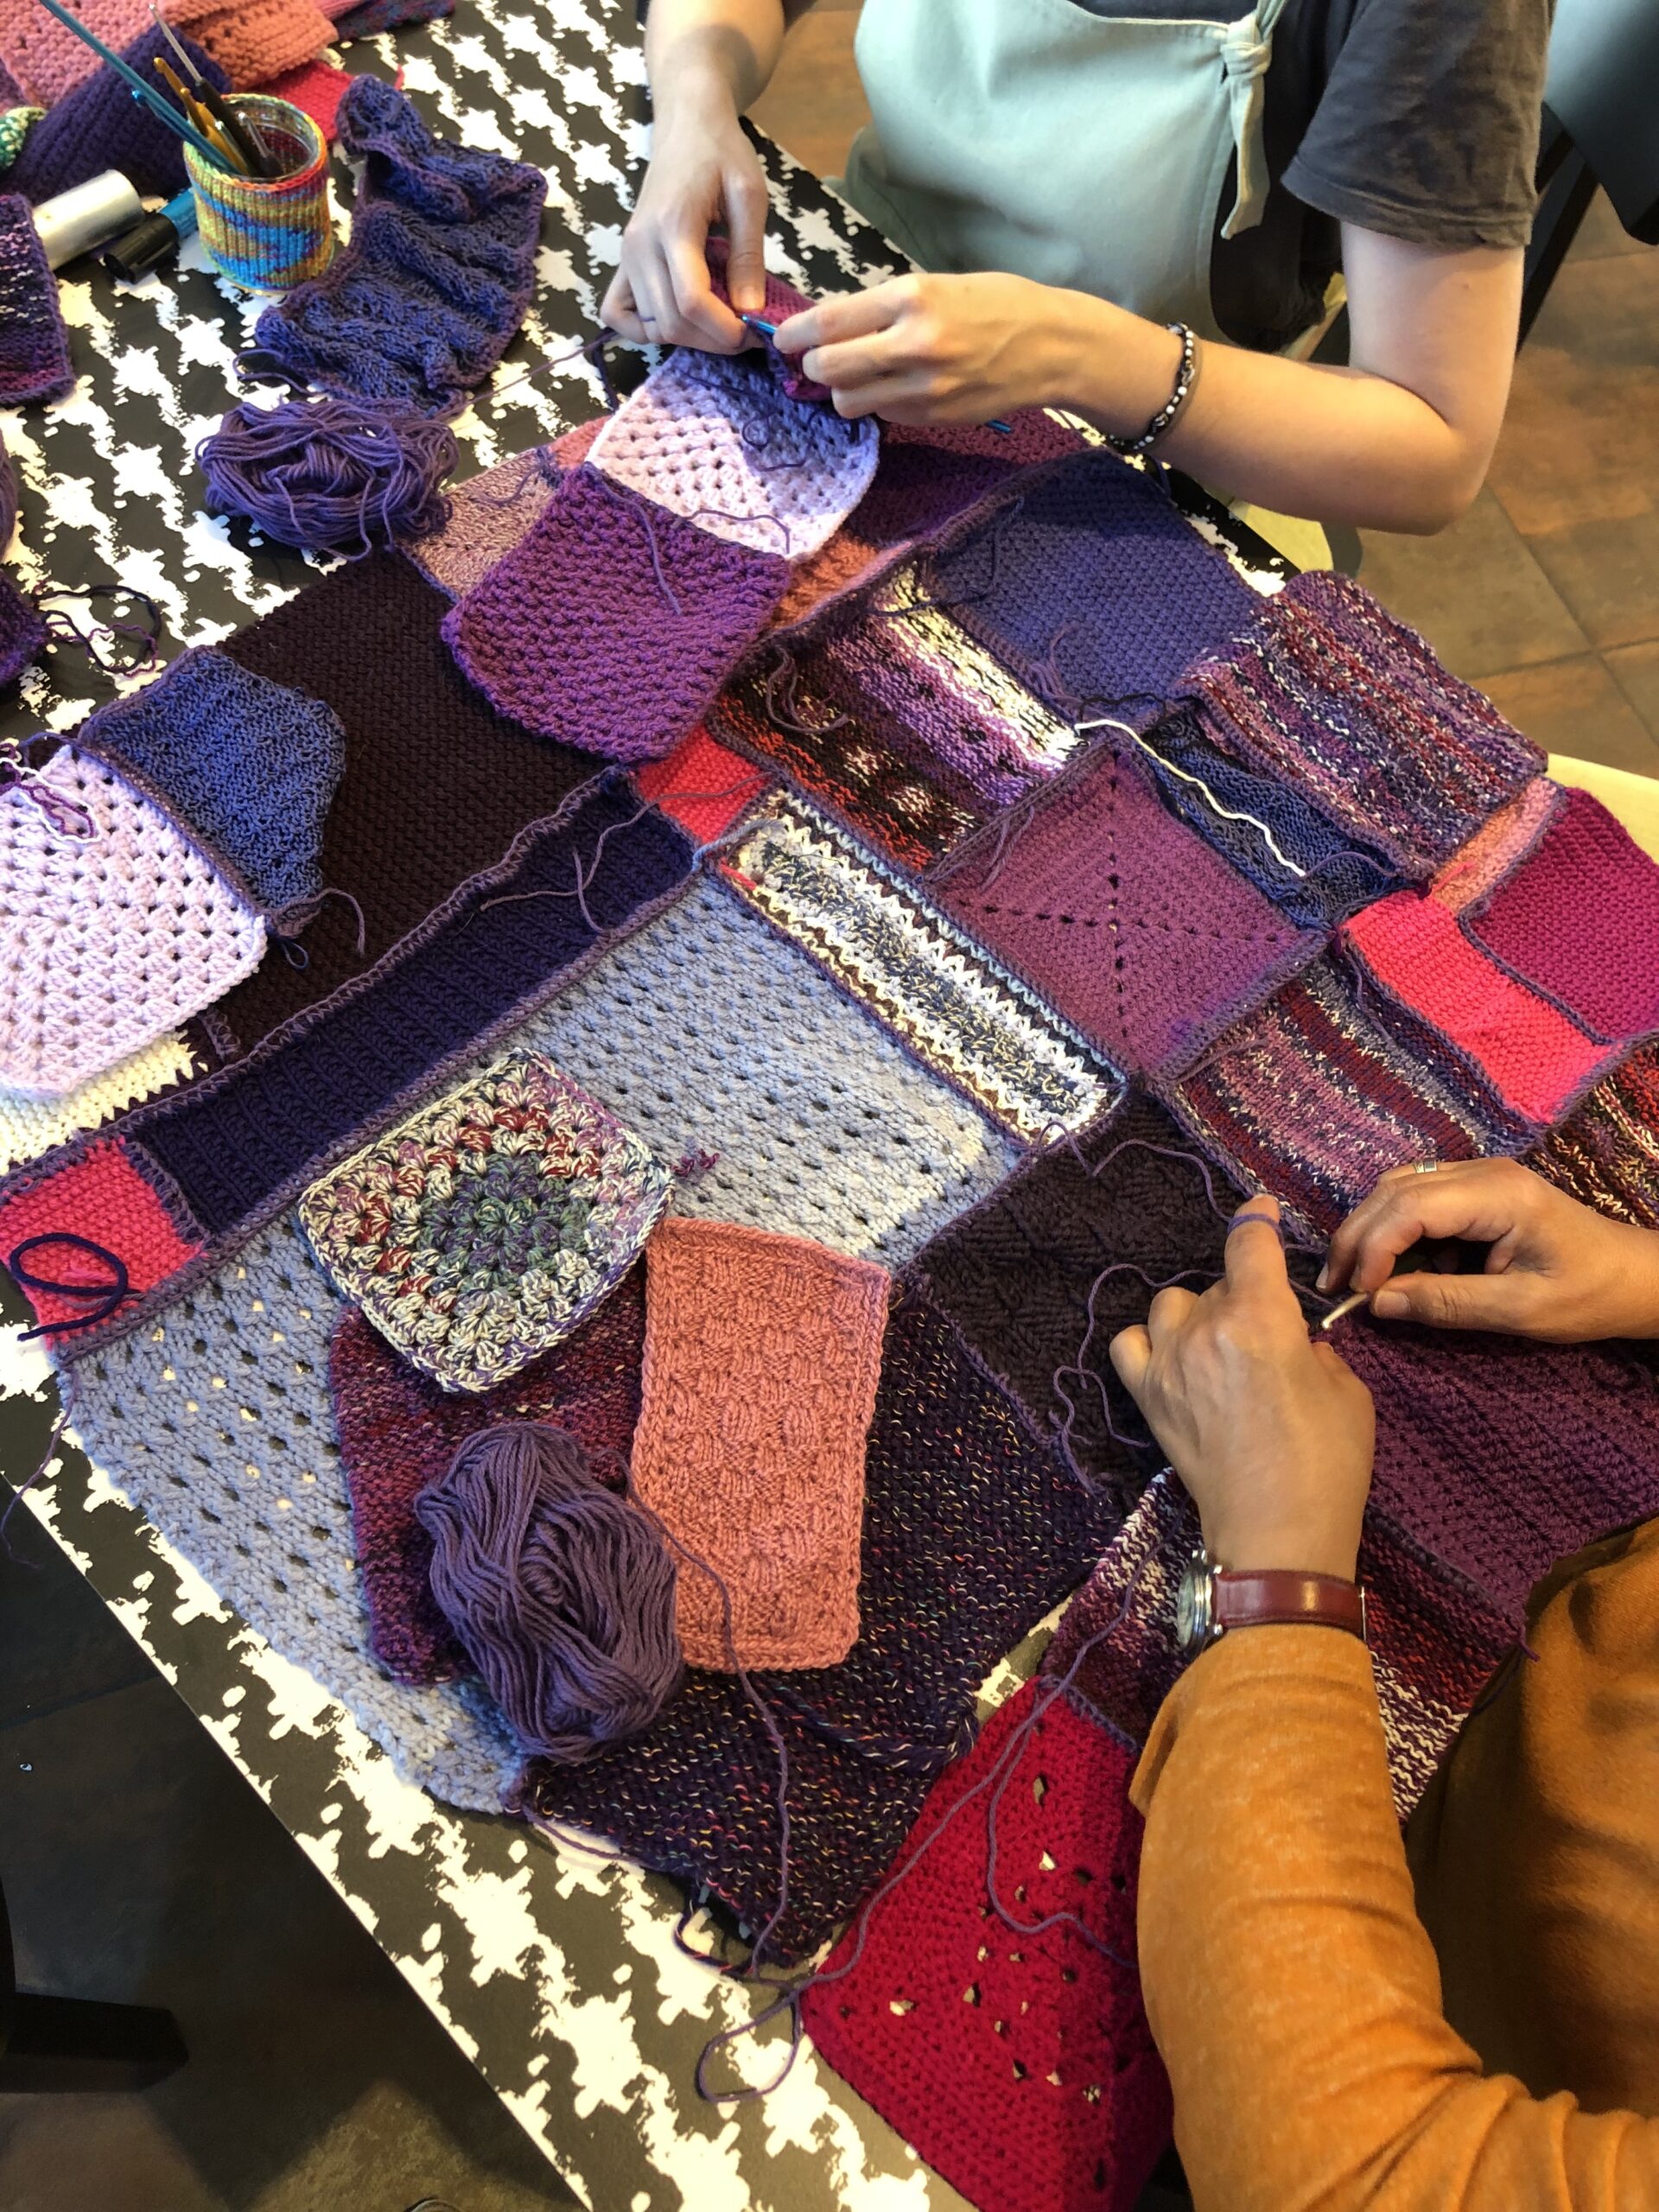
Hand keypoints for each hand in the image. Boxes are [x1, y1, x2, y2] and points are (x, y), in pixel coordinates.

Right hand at [600, 86, 768, 350]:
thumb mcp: (749, 195)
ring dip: (688, 337)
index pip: (691, 301)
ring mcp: (626, 255)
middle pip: (670, 322)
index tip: (753, 331)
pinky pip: (618, 314)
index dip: (724, 329)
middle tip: (744, 331)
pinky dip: (646, 329)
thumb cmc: (721, 153)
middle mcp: (640, 245)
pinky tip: (676, 318)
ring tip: (719, 321)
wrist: (685, 124)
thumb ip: (748, 254)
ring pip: (651, 326)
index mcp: (673, 225)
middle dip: (712, 339)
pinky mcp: (623, 260)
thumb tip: (750, 310)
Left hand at [774, 271, 1090, 424]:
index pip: (830, 321)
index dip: (796, 334)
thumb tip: (830, 325)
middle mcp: (913, 343)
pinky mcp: (934, 416)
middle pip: (828, 368)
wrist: (1051, 347)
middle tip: (817, 361)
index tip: (783, 339)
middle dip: (813, 366)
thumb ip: (883, 305)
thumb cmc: (995, 304)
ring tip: (859, 377)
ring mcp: (924, 387)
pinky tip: (898, 388)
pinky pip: (883, 415)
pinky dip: (879, 403)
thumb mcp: (937, 285)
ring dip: (842, 391)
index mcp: (911, 297)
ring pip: (848, 401)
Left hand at [1110, 1198, 1374, 1582]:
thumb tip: (1294, 1342)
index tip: (1261, 1212)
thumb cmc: (1326, 1466)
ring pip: (1171, 1306)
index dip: (1256, 1220)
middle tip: (1270, 1337)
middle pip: (1218, 1284)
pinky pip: (1130, 1345)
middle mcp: (1205, 1331)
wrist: (1277, 1535)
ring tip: (1222, 1348)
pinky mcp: (1148, 1400)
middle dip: (1245, 1299)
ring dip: (1198, 1315)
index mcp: (1260, 1319)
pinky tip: (1175, 1359)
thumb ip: (1314, 1349)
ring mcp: (1168, 1365)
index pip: (1249, 1244)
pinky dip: (1149, 1343)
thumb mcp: (1347, 1392)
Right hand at [1320, 1157, 1658, 1342]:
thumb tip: (1377, 1304)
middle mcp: (1483, 1172)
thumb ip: (1446, 1304)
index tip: (1358, 1294)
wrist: (1634, 1277)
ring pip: (1397, 1188)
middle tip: (1334, 1287)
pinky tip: (1393, 1268)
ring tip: (1353, 1278)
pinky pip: (1416, 1199)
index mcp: (1499, 1195)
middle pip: (1393, 1190)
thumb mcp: (1520, 1310)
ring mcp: (1479, 1176)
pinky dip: (1394, 1231)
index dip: (1373, 1248)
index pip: (1409, 1207)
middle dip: (1357, 1238)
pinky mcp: (1477, 1189)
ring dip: (1369, 1231)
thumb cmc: (1588, 1295)